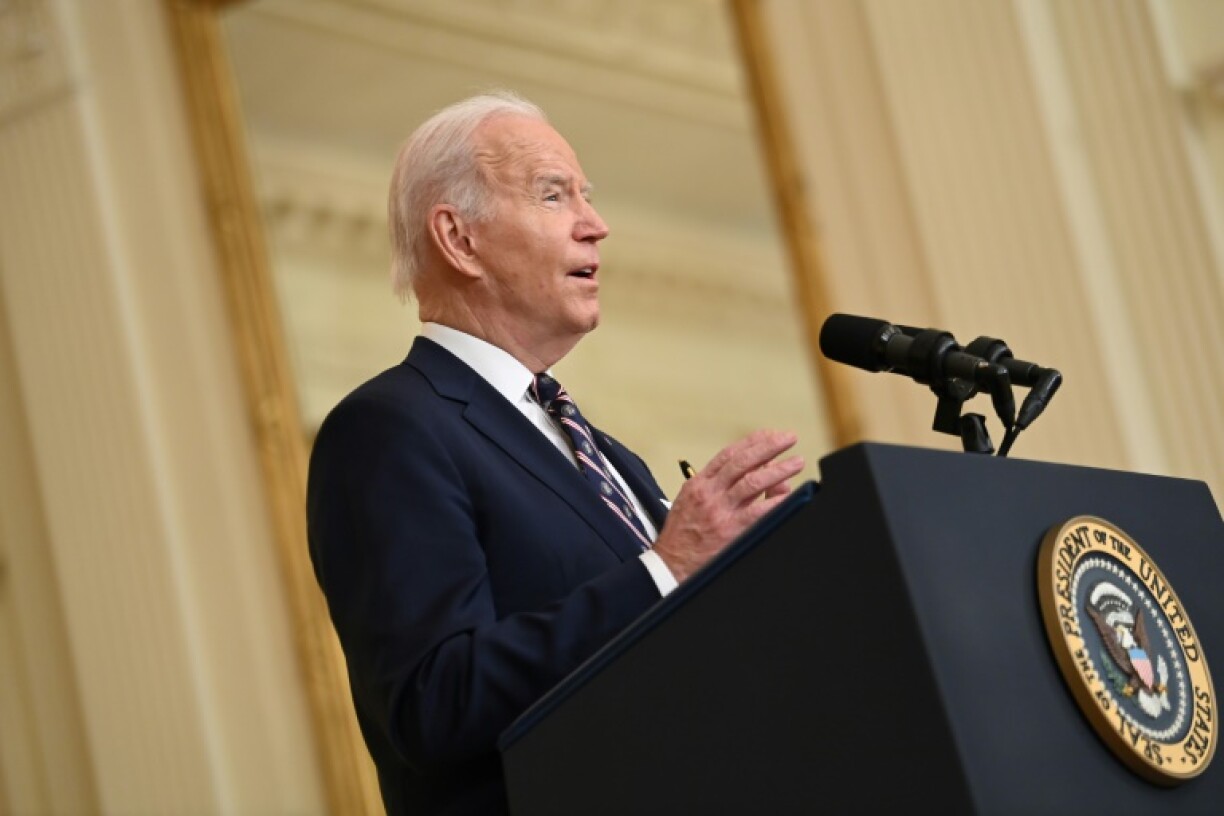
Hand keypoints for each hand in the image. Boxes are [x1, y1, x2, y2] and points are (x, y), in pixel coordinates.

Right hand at [653, 429, 802, 582]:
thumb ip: (720, 488)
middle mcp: (709, 493)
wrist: (670, 565)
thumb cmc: (682, 536)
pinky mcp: (730, 530)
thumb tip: (750, 477)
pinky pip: (759, 511)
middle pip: (743, 462)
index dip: (752, 442)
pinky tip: (790, 495)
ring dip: (778, 470)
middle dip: (769, 447)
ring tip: (796, 462)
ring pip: (753, 482)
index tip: (769, 435)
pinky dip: (776, 501)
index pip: (729, 454)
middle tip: (788, 439)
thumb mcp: (692, 503)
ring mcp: (720, 511)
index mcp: (699, 484)